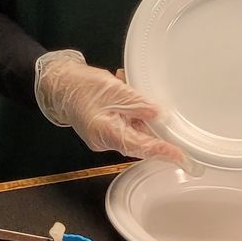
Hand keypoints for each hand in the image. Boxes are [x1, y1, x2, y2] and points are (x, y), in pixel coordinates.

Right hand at [34, 51, 183, 165]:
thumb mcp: (114, 90)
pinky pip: (124, 121)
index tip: (182, 158)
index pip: (142, 147)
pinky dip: (130, 108)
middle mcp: (107, 140)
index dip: (163, 152)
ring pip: (133, 128)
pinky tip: (125, 86)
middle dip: (155, 127)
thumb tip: (161, 115)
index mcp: (107, 133)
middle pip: (140, 139)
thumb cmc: (81, 85)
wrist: (58, 82)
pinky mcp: (105, 126)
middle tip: (171, 120)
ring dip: (140, 112)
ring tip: (133, 89)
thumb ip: (138, 104)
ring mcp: (105, 134)